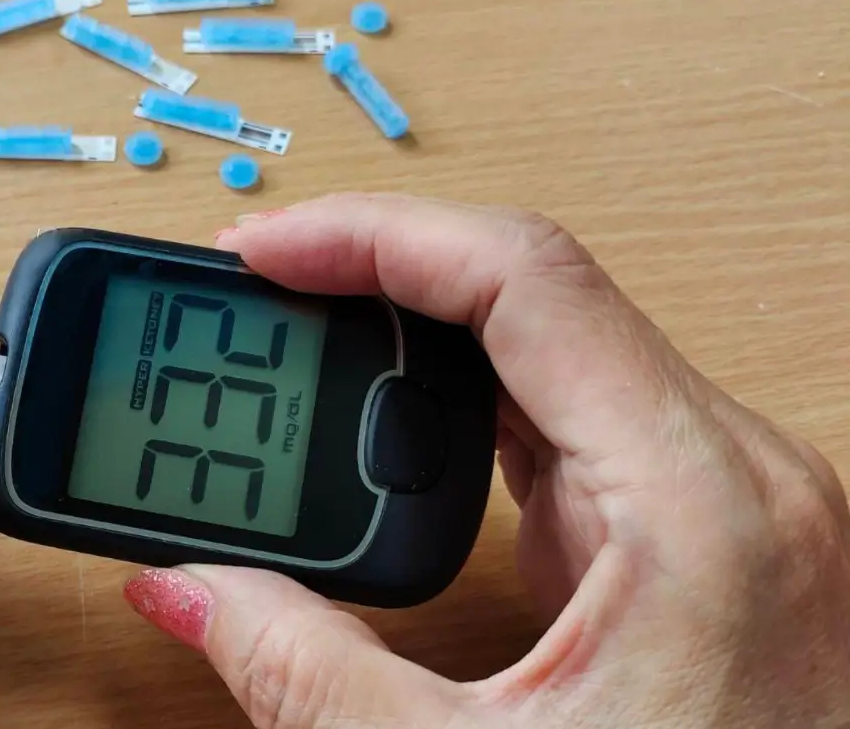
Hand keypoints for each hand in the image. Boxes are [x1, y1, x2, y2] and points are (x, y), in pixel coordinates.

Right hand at [123, 194, 849, 727]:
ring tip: (299, 321)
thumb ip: (307, 675)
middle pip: (529, 289)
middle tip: (260, 281)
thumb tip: (188, 588)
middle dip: (376, 264)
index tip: (268, 250)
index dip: (376, 236)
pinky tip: (379, 397)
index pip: (525, 277)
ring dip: (412, 317)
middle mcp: (721, 467)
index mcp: (698, 501)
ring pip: (542, 338)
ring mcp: (705, 488)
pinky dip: (454, 386)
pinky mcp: (677, 520)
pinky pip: (557, 404)